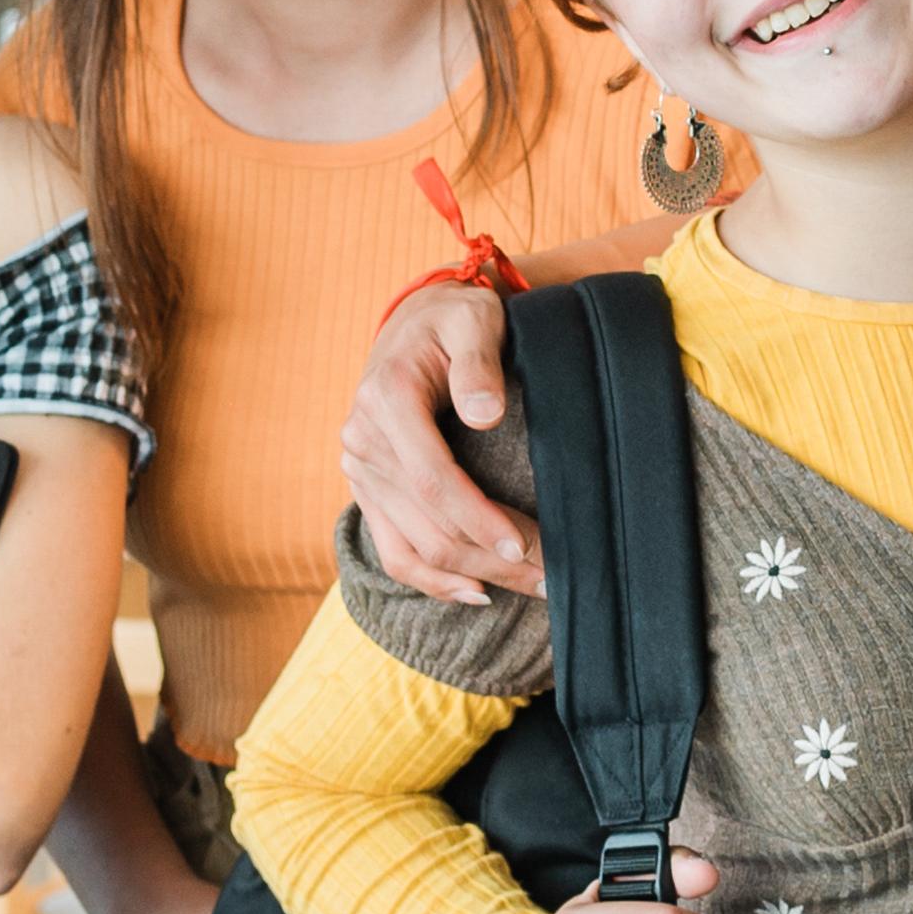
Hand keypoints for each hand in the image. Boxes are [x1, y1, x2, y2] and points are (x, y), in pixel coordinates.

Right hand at [342, 279, 538, 603]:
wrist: (416, 323)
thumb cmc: (455, 320)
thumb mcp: (474, 320)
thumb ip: (478, 361)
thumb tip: (484, 414)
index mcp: (386, 399)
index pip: (432, 478)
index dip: (478, 518)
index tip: (525, 545)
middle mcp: (362, 440)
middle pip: (428, 524)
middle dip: (492, 558)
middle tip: (553, 579)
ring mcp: (359, 470)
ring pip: (415, 547)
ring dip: (474, 576)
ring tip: (532, 588)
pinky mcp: (367, 489)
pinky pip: (393, 550)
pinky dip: (431, 580)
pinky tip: (476, 593)